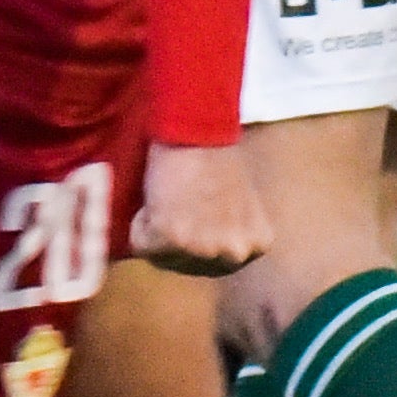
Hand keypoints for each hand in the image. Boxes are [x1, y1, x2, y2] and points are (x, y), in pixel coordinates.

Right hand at [133, 141, 272, 275]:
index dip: (190, 240)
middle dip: (171, 241)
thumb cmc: (213, 155)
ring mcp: (204, 250)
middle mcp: (235, 254)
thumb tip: (197, 249)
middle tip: (171, 206)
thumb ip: (225, 231)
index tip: (186, 215)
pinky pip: (140, 244)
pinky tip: (157, 196)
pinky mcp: (173, 239)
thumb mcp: (237, 203)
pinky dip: (139, 222)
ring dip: (154, 231)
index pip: (212, 265)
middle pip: (185, 267)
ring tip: (166, 198)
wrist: (196, 130)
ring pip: (161, 259)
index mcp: (257, 245)